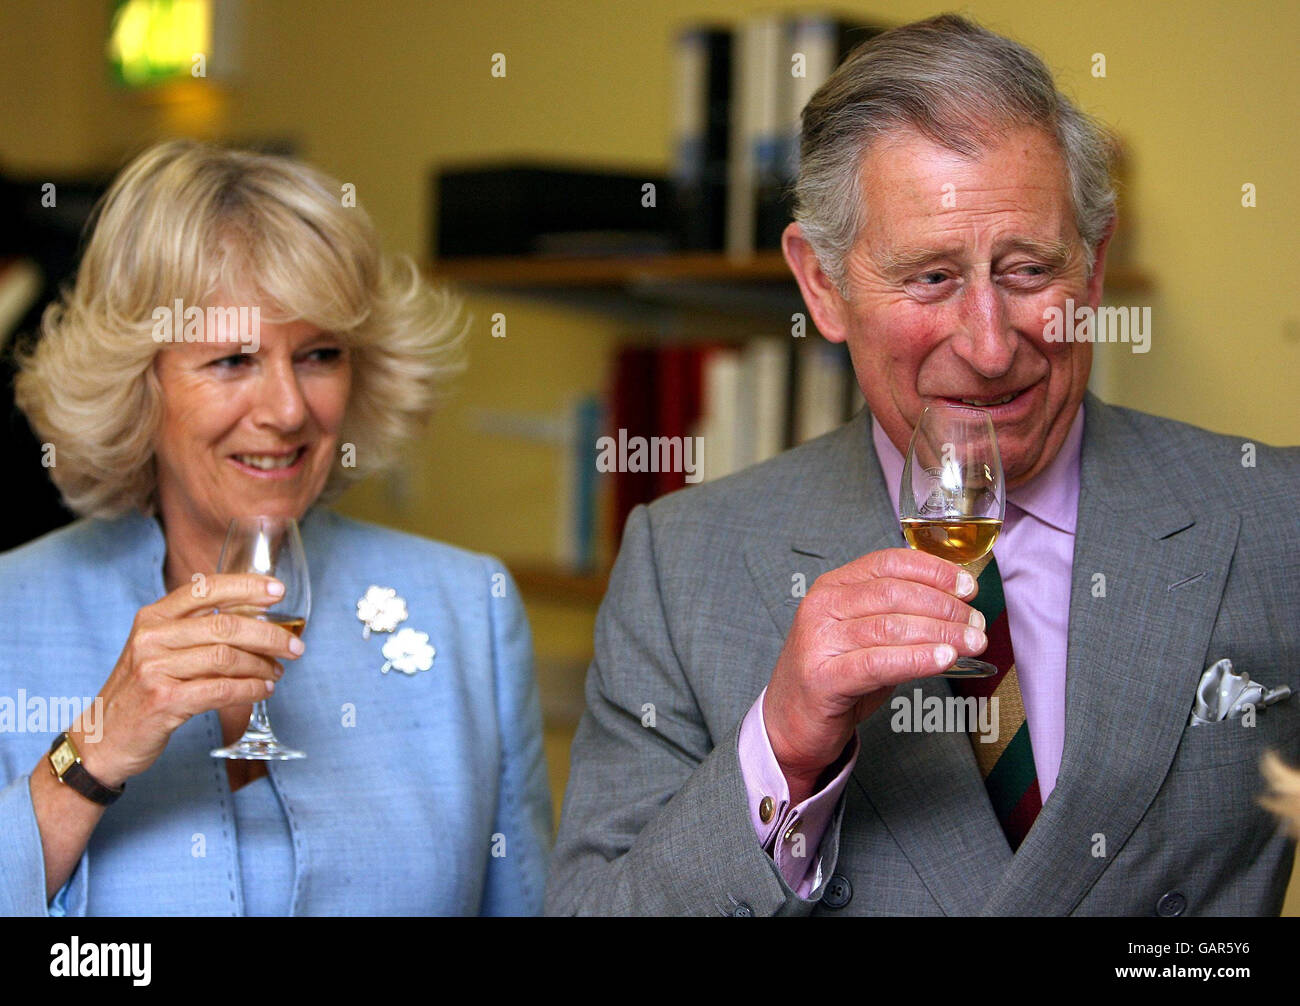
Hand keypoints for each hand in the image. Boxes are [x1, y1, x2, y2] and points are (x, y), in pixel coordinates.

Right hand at [70, 574, 302, 786]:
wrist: (100, 739)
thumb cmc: (140, 691)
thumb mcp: (157, 649)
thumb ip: (194, 629)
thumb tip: (254, 617)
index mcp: (153, 617)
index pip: (206, 589)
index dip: (247, 587)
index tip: (278, 591)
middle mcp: (152, 637)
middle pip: (226, 625)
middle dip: (269, 635)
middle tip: (295, 647)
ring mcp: (155, 668)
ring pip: (227, 658)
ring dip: (262, 666)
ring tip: (277, 672)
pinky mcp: (164, 700)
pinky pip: (221, 689)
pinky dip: (251, 689)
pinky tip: (264, 690)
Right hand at [764, 548, 986, 801]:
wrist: (789, 724)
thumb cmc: (835, 677)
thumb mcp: (865, 635)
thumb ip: (899, 616)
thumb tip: (957, 607)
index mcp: (833, 586)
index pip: (888, 563)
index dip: (933, 571)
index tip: (968, 586)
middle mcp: (822, 606)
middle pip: (894, 594)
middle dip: (945, 607)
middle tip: (976, 623)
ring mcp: (818, 640)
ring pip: (890, 626)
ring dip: (941, 633)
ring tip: (972, 643)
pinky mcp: (822, 677)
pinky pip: (879, 663)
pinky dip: (917, 659)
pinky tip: (944, 659)